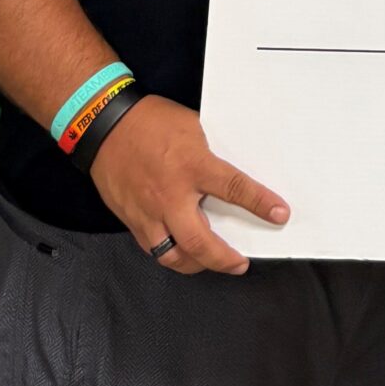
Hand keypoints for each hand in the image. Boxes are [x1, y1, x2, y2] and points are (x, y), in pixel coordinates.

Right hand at [87, 95, 287, 274]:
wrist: (105, 126)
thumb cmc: (151, 121)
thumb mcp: (194, 127)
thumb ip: (210, 154)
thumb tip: (230, 170)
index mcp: (192, 166)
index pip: (234, 188)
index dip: (260, 203)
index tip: (279, 214)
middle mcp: (170, 196)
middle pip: (200, 241)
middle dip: (224, 259)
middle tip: (240, 263)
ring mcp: (148, 212)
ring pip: (172, 256)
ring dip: (196, 264)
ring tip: (212, 263)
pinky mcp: (131, 220)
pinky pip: (152, 248)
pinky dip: (170, 254)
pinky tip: (181, 252)